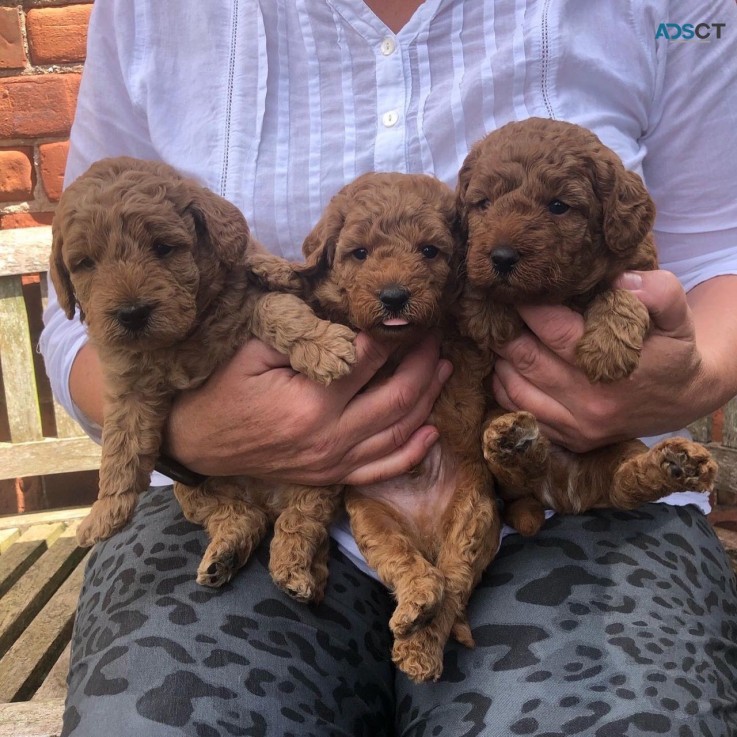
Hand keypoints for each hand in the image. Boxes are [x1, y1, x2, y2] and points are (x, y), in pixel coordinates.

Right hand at [165, 332, 451, 484]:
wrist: (197, 441)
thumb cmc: (221, 388)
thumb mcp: (255, 349)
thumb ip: (305, 337)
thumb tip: (351, 324)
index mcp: (311, 403)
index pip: (371, 362)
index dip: (395, 336)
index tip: (409, 316)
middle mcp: (330, 439)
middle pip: (398, 399)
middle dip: (424, 364)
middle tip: (435, 339)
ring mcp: (332, 463)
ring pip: (398, 434)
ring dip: (428, 401)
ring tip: (443, 370)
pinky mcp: (329, 477)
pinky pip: (380, 471)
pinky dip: (411, 453)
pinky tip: (431, 433)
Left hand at [491, 270, 709, 451]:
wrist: (685, 398)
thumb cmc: (673, 348)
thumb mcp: (678, 315)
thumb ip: (658, 292)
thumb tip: (619, 281)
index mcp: (615, 368)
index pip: (555, 331)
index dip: (530, 307)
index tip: (518, 290)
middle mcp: (593, 402)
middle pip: (527, 359)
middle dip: (507, 332)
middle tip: (498, 312)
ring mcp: (579, 426)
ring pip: (516, 389)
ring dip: (501, 360)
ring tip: (500, 336)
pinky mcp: (571, 439)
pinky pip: (521, 412)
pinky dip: (505, 388)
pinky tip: (507, 365)